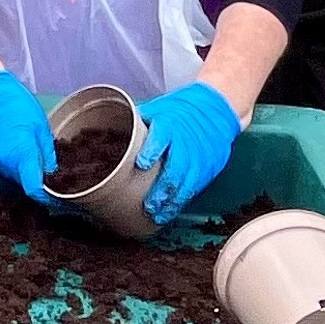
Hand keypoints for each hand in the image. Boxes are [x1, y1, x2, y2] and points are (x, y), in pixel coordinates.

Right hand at [0, 70, 56, 204]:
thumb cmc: (17, 103)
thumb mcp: (41, 127)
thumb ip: (46, 155)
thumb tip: (51, 175)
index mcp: (21, 153)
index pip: (33, 188)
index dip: (46, 197)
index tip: (56, 198)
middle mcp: (4, 162)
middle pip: (24, 184)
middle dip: (36, 182)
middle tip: (48, 173)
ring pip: (13, 177)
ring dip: (24, 173)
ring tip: (32, 156)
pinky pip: (3, 168)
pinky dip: (12, 165)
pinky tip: (17, 150)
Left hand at [136, 80, 249, 225]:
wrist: (215, 109)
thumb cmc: (180, 109)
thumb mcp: (159, 108)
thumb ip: (138, 122)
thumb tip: (108, 129)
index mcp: (170, 125)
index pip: (161, 137)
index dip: (152, 150)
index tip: (142, 163)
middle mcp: (185, 143)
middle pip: (175, 168)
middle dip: (162, 189)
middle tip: (149, 205)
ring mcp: (198, 157)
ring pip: (186, 183)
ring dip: (172, 201)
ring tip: (158, 215)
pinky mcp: (207, 167)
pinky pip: (194, 187)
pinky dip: (182, 201)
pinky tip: (171, 211)